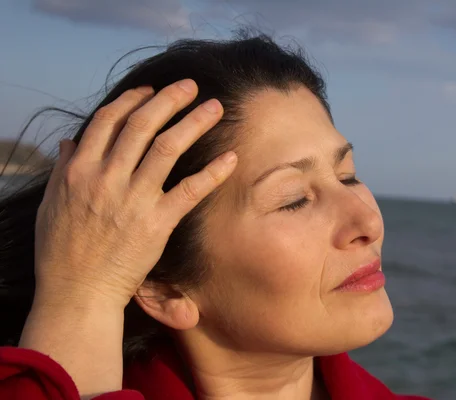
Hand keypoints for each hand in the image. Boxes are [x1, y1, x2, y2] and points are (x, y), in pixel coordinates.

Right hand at [34, 79, 236, 308]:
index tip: (151, 90)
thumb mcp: (51, 204)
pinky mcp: (157, 223)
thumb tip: (69, 142)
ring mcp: (133, 199)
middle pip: (142, 125)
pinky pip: (190, 191)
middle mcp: (106, 178)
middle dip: (169, 99)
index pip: (108, 121)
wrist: (78, 292)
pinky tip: (231, 158)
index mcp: (79, 170)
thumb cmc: (61, 251)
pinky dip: (212, 173)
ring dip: (194, 122)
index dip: (133, 99)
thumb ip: (62, 170)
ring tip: (216, 107)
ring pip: (167, 148)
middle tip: (191, 87)